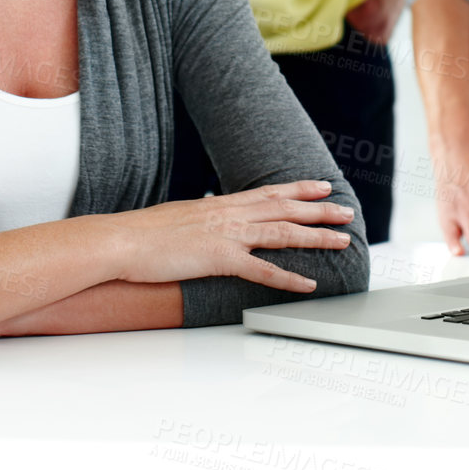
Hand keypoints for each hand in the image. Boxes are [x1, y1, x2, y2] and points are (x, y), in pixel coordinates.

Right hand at [112, 181, 354, 293]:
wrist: (121, 240)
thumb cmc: (144, 234)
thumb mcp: (180, 219)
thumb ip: (202, 220)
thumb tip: (210, 222)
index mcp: (220, 204)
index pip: (268, 192)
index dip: (299, 188)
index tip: (322, 185)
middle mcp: (229, 214)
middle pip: (284, 208)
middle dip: (320, 209)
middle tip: (347, 210)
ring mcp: (226, 235)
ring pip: (283, 232)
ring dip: (316, 237)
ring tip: (342, 241)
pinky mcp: (219, 258)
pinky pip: (262, 269)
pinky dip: (288, 277)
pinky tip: (309, 283)